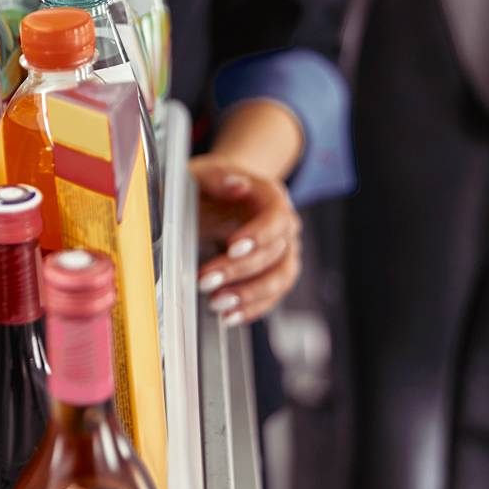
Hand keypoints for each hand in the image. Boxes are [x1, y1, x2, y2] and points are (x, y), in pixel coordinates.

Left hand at [190, 153, 301, 326]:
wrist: (218, 194)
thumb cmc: (210, 184)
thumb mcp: (205, 172)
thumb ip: (218, 176)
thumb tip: (237, 184)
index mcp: (270, 196)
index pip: (276, 216)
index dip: (259, 234)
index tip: (232, 247)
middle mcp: (284, 224)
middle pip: (273, 251)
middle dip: (239, 270)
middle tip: (205, 280)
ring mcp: (282, 250)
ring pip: (280, 278)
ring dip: (249, 295)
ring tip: (218, 304)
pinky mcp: (274, 271)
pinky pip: (272, 295)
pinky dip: (252, 308)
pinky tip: (229, 316)